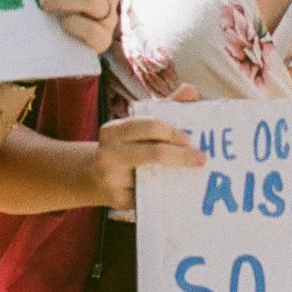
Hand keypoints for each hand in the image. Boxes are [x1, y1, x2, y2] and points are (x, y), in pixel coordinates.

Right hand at [90, 110, 205, 210]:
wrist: (91, 177)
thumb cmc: (121, 147)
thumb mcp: (136, 126)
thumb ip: (165, 107)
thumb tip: (190, 90)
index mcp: (113, 131)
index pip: (147, 126)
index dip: (172, 132)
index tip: (190, 138)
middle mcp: (108, 154)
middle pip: (153, 153)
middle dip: (181, 155)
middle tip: (201, 158)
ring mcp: (112, 180)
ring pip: (152, 177)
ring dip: (177, 174)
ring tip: (194, 173)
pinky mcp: (119, 202)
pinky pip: (149, 196)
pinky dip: (166, 192)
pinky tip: (178, 189)